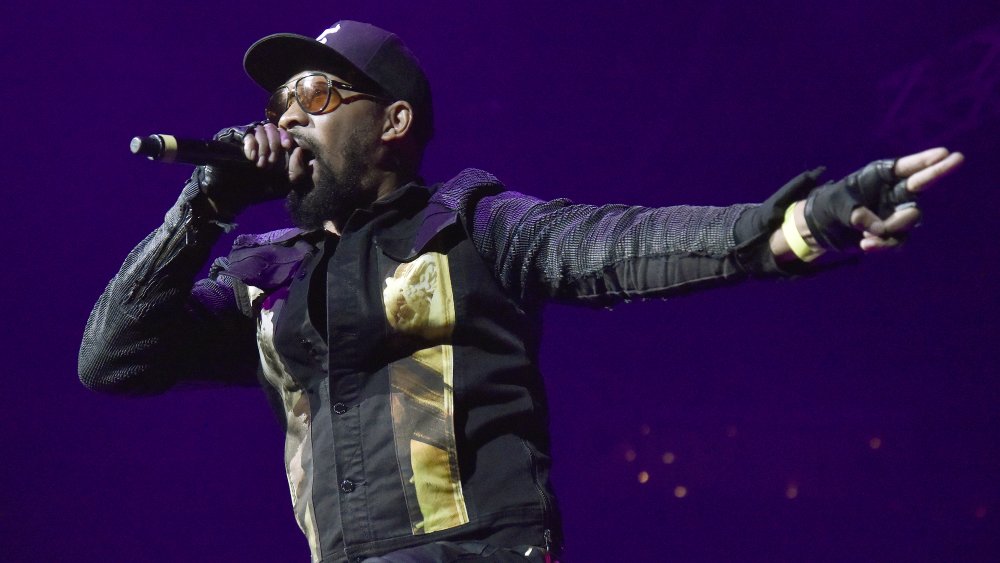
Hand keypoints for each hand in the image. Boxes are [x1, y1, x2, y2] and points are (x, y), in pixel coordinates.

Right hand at [195, 122, 296, 218]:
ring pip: (261, 130)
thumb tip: (300, 150)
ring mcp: (249, 140)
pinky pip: (248, 134)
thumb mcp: (283, 186)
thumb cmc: (258, 190)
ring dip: (263, 148)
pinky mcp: (235, 140)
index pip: (284, 133)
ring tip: (259, 164)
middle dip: (274, 146)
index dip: (286, 137)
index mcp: (276, 150)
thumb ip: (297, 172)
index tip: (287, 146)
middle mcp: (263, 142)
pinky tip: (251, 158)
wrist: (232, 196)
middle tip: (269, 164)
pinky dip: (252, 145)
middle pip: (273, 129)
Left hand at [804, 147, 963, 252]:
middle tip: (958, 158)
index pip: (905, 167)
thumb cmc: (829, 206)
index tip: (944, 153)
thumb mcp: (836, 206)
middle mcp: (892, 192)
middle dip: (938, 171)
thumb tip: (880, 228)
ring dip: (893, 227)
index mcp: (878, 176)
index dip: (924, 160)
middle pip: (920, 183)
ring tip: (867, 237)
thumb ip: (856, 213)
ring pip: (910, 219)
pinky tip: (865, 245)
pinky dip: (883, 245)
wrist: (821, 229)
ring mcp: (895, 212)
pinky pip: (898, 240)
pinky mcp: (891, 232)